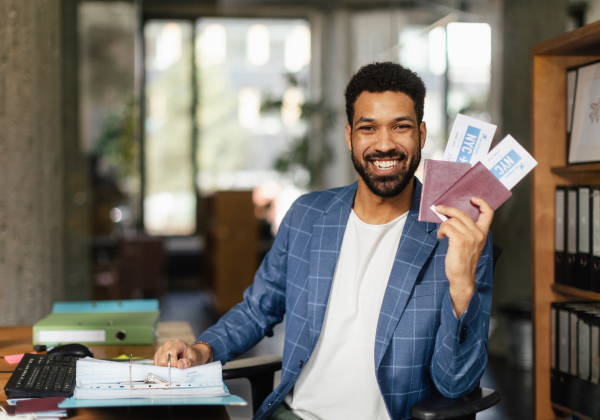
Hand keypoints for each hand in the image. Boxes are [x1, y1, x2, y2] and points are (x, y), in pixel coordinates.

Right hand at [154, 339, 211, 368]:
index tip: (179, 368)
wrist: (193, 355)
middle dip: (168, 367)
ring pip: (158, 362)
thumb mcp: (195, 361)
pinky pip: (156, 363)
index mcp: (178, 343)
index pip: (170, 354)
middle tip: (176, 369)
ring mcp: (162, 348)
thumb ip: (188, 363)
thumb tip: (179, 364)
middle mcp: (168, 344)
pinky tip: (169, 367)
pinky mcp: (159, 354)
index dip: (173, 364)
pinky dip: (162, 368)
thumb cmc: (194, 357)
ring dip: (165, 368)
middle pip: (162, 359)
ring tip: (174, 367)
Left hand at [435, 197, 493, 316]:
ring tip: (441, 232)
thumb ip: (467, 231)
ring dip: (443, 224)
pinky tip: (441, 237)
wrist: (463, 278)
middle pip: (463, 213)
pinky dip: (441, 230)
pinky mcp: (459, 241)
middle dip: (448, 209)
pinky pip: (447, 227)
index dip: (481, 203)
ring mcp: (470, 237)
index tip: (472, 199)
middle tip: (439, 208)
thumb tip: (453, 218)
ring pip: (453, 220)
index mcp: (483, 233)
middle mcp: (478, 233)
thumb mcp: (471, 244)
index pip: (488, 213)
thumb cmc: (464, 262)